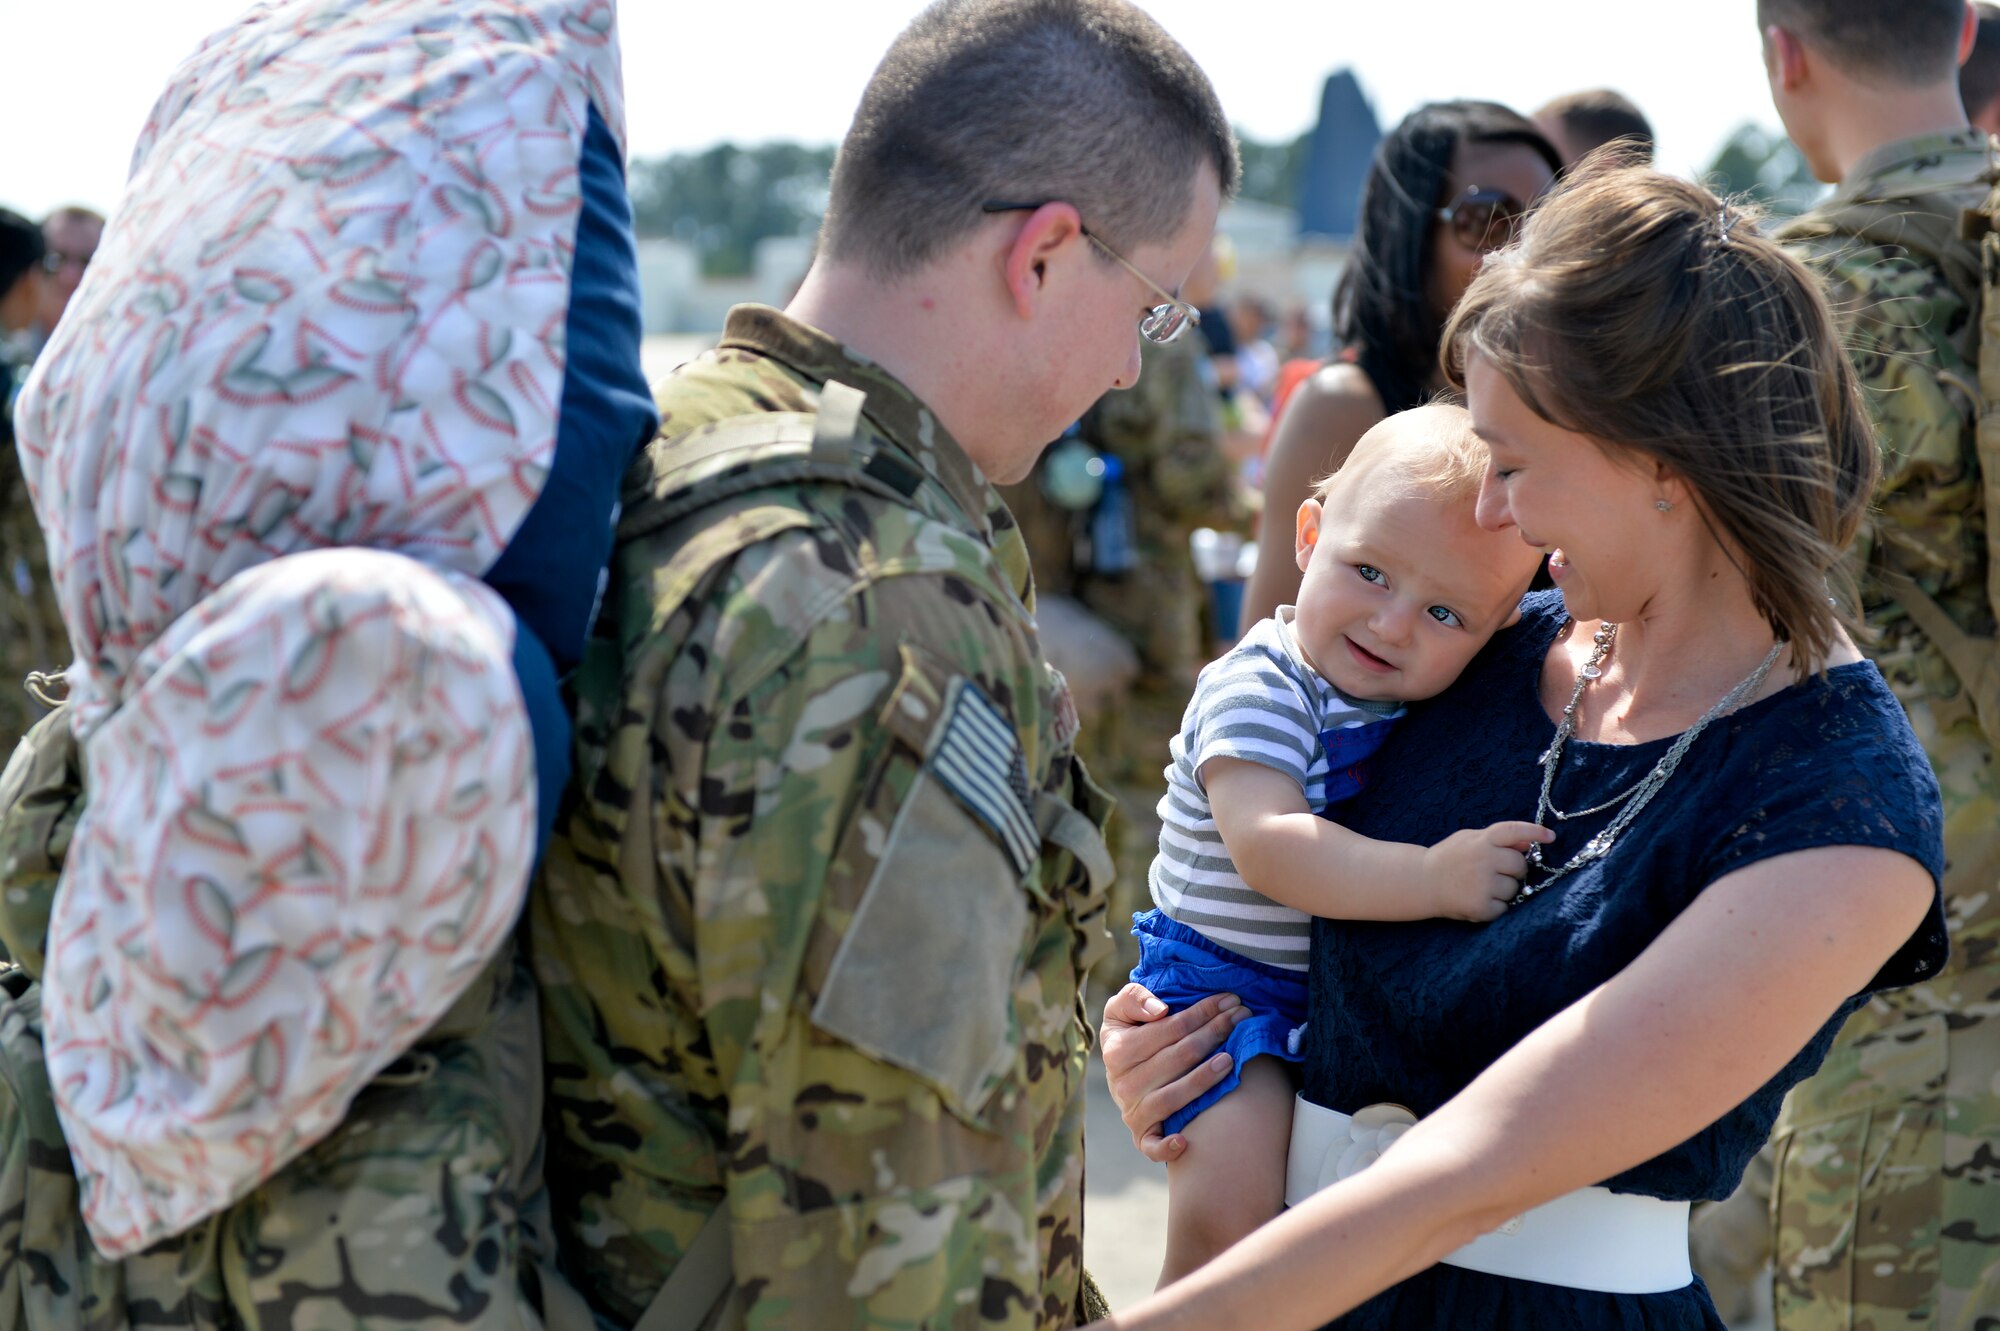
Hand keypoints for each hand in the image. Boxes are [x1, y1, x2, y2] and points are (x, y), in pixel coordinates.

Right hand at [1100, 983, 1248, 1161]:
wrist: (1122, 1077)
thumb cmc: (1131, 1036)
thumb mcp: (1121, 1011)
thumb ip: (1134, 999)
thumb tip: (1159, 1010)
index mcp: (1118, 1050)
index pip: (1168, 1030)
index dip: (1200, 1013)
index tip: (1228, 1001)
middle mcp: (1123, 1084)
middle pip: (1177, 1059)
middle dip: (1212, 1034)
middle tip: (1241, 1018)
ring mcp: (1133, 1112)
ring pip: (1172, 1098)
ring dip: (1203, 1080)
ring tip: (1230, 1061)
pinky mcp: (1142, 1136)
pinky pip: (1152, 1146)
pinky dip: (1165, 1147)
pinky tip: (1185, 1140)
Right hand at [1419, 822, 1553, 921]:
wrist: (1421, 882)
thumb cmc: (1448, 859)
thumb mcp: (1469, 839)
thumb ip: (1497, 839)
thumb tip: (1528, 843)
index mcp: (1481, 840)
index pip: (1514, 830)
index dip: (1535, 832)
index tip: (1550, 837)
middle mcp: (1484, 860)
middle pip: (1519, 865)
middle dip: (1513, 870)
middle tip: (1495, 873)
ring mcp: (1483, 884)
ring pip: (1514, 888)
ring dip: (1504, 890)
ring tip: (1481, 887)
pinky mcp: (1481, 906)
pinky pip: (1504, 907)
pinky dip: (1495, 907)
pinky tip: (1478, 900)